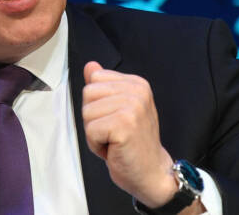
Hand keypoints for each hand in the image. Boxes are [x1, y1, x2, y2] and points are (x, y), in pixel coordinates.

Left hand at [82, 61, 177, 207]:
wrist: (152, 172)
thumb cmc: (133, 144)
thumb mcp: (119, 109)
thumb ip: (104, 86)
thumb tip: (90, 66)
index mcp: (136, 83)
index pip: (95, 79)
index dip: (96, 103)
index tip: (114, 118)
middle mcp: (137, 91)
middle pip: (88, 94)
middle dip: (93, 118)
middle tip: (113, 132)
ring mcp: (132, 107)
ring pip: (87, 113)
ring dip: (94, 133)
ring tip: (114, 141)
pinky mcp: (125, 125)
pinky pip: (91, 131)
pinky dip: (96, 145)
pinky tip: (114, 149)